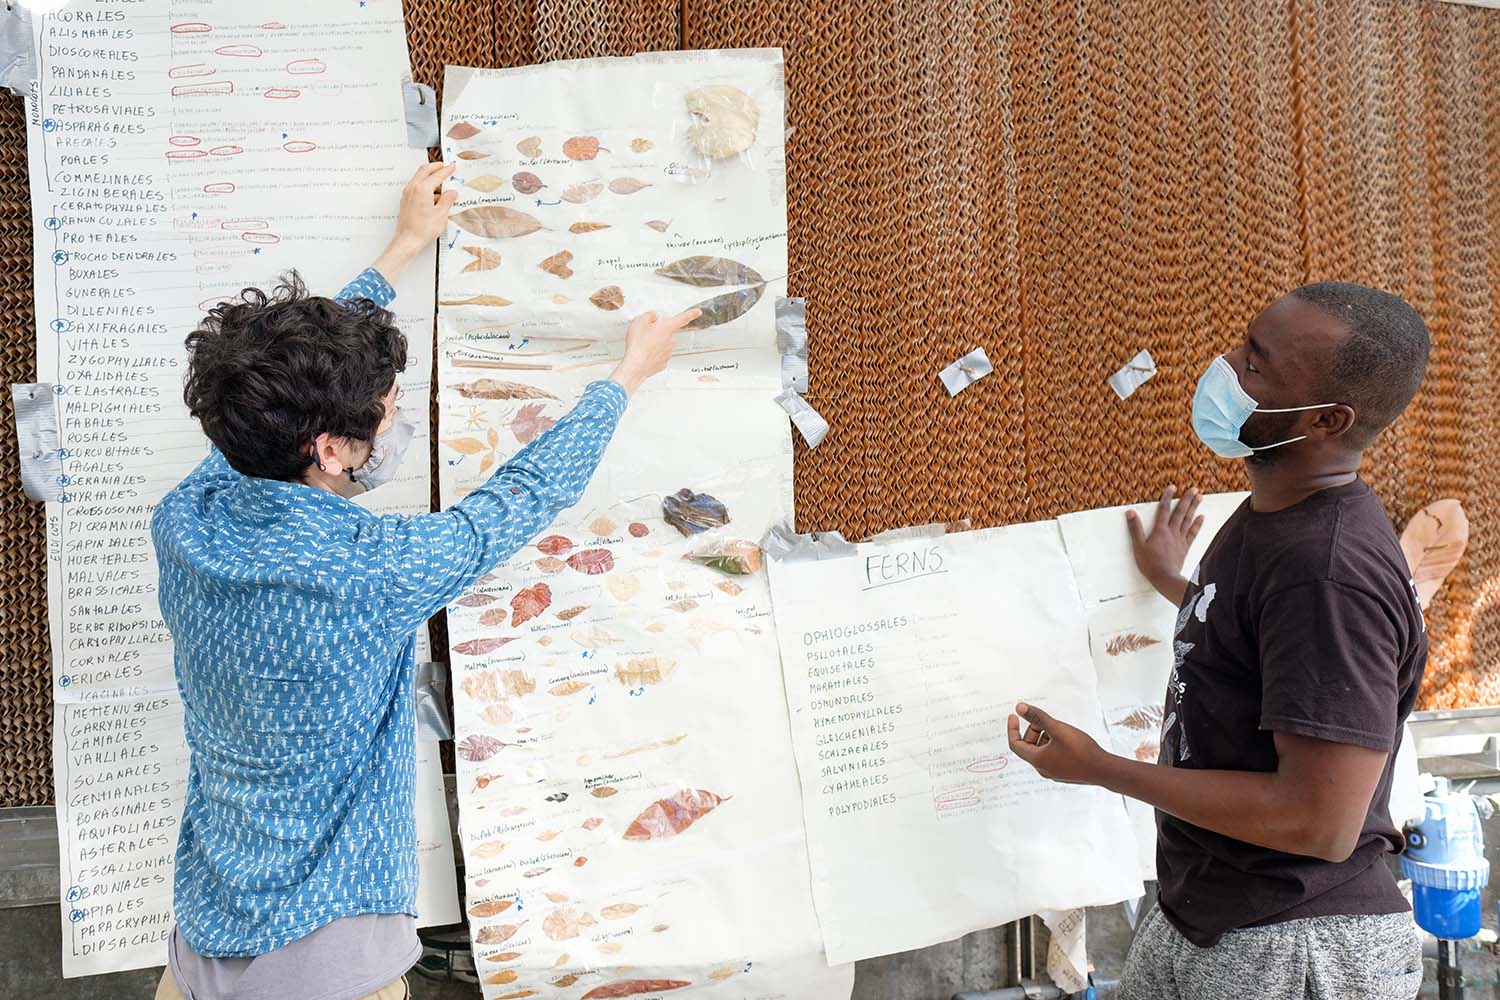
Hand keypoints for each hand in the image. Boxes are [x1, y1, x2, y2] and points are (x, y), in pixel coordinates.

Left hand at [371, 162, 457, 283]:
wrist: (408, 240)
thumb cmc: (422, 229)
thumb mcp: (441, 214)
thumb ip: (447, 200)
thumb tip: (451, 193)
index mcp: (422, 189)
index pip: (437, 175)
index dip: (446, 170)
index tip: (452, 167)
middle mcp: (413, 188)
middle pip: (424, 170)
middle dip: (435, 167)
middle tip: (445, 167)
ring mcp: (408, 193)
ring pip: (419, 177)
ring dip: (430, 176)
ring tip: (442, 184)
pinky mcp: (406, 200)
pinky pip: (416, 186)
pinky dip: (425, 185)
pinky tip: (433, 195)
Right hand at [607, 307, 702, 395]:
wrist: (635, 365)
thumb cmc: (638, 345)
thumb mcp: (639, 321)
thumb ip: (649, 315)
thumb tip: (653, 316)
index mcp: (667, 328)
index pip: (683, 318)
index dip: (691, 314)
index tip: (697, 312)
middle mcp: (670, 341)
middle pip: (667, 333)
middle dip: (658, 333)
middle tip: (645, 334)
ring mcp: (667, 353)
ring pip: (663, 345)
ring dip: (655, 344)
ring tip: (642, 345)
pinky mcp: (662, 363)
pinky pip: (659, 356)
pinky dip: (652, 355)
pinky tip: (644, 354)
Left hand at [1006, 703, 1106, 784]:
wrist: (1104, 770)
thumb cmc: (1080, 750)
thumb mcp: (1057, 729)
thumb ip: (1038, 717)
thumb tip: (1019, 707)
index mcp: (1037, 760)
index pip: (1015, 744)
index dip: (1012, 729)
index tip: (1013, 716)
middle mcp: (1043, 769)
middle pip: (1029, 746)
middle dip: (1033, 730)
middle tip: (1044, 720)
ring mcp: (1054, 773)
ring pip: (1041, 751)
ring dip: (1044, 737)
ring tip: (1058, 728)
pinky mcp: (1064, 773)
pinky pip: (1051, 756)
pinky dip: (1052, 745)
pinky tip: (1066, 738)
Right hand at [1126, 485, 1202, 600]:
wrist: (1165, 578)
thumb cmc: (1150, 564)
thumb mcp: (1138, 546)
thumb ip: (1135, 528)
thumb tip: (1130, 512)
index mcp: (1160, 530)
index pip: (1164, 510)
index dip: (1167, 497)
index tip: (1172, 487)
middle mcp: (1172, 532)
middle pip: (1180, 512)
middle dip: (1187, 499)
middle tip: (1194, 489)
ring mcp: (1180, 539)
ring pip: (1188, 520)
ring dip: (1194, 508)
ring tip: (1200, 497)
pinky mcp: (1185, 547)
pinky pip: (1192, 533)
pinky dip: (1197, 524)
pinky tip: (1201, 517)